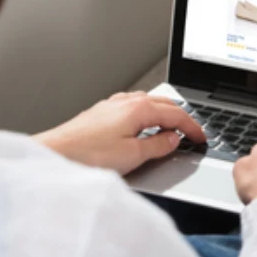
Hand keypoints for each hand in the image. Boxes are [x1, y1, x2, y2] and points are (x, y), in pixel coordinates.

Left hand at [35, 92, 205, 174]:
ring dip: (164, 113)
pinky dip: (147, 114)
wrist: (55, 154)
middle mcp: (127, 100)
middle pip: (164, 104)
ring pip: (148, 103)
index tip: (201, 138)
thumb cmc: (88, 155)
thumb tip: (173, 139)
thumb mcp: (133, 155)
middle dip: (181, 117)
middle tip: (192, 132)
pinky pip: (133, 107)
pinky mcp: (102, 112)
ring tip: (172, 128)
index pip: (176, 114)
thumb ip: (158, 146)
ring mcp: (113, 104)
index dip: (192, 127)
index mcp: (139, 108)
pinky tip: (142, 126)